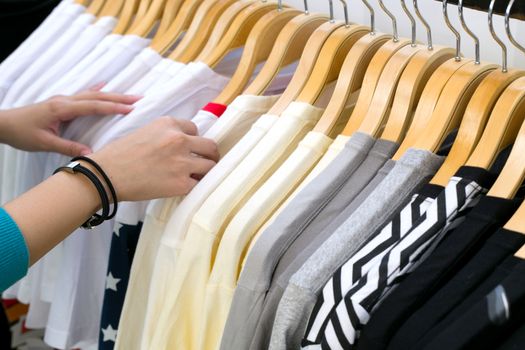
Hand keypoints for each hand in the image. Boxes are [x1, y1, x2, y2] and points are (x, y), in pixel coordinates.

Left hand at [0, 90, 140, 155]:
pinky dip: (97, 90)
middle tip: (139, 98)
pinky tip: (105, 85)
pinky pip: (84, 95)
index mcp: (62, 109)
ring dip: (112, 95)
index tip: (131, 109)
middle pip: (97, 97)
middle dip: (119, 98)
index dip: (112, 107)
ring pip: (92, 95)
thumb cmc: (22, 133)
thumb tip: (90, 154)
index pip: (93, 106)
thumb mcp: (44, 143)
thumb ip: (67, 147)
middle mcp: (65, 101)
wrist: (4, 124)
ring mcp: (64, 100)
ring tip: (131, 96)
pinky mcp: (62, 103)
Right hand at [89, 117, 219, 200]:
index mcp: (168, 124)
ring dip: (205, 171)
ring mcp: (182, 162)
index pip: (194, 129)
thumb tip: (180, 144)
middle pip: (210, 146)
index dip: (191, 140)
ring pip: (210, 165)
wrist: (105, 175)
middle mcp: (179, 140)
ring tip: (196, 176)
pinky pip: (200, 184)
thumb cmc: (118, 155)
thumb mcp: (144, 132)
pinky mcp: (181, 183)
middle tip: (203, 162)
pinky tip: (187, 187)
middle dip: (208, 155)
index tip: (188, 148)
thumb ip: (165, 135)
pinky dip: (195, 186)